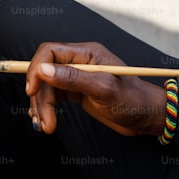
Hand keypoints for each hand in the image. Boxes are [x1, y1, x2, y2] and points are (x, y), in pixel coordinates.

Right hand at [24, 42, 165, 135]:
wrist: (146, 117)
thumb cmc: (132, 100)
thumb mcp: (102, 89)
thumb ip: (72, 78)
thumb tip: (43, 70)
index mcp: (86, 53)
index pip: (49, 52)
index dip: (36, 69)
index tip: (32, 91)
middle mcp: (79, 62)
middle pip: (45, 73)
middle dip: (41, 97)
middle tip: (44, 120)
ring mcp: (76, 76)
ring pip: (46, 87)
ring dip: (42, 106)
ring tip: (45, 127)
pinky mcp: (75, 91)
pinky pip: (53, 96)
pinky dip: (46, 108)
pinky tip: (44, 120)